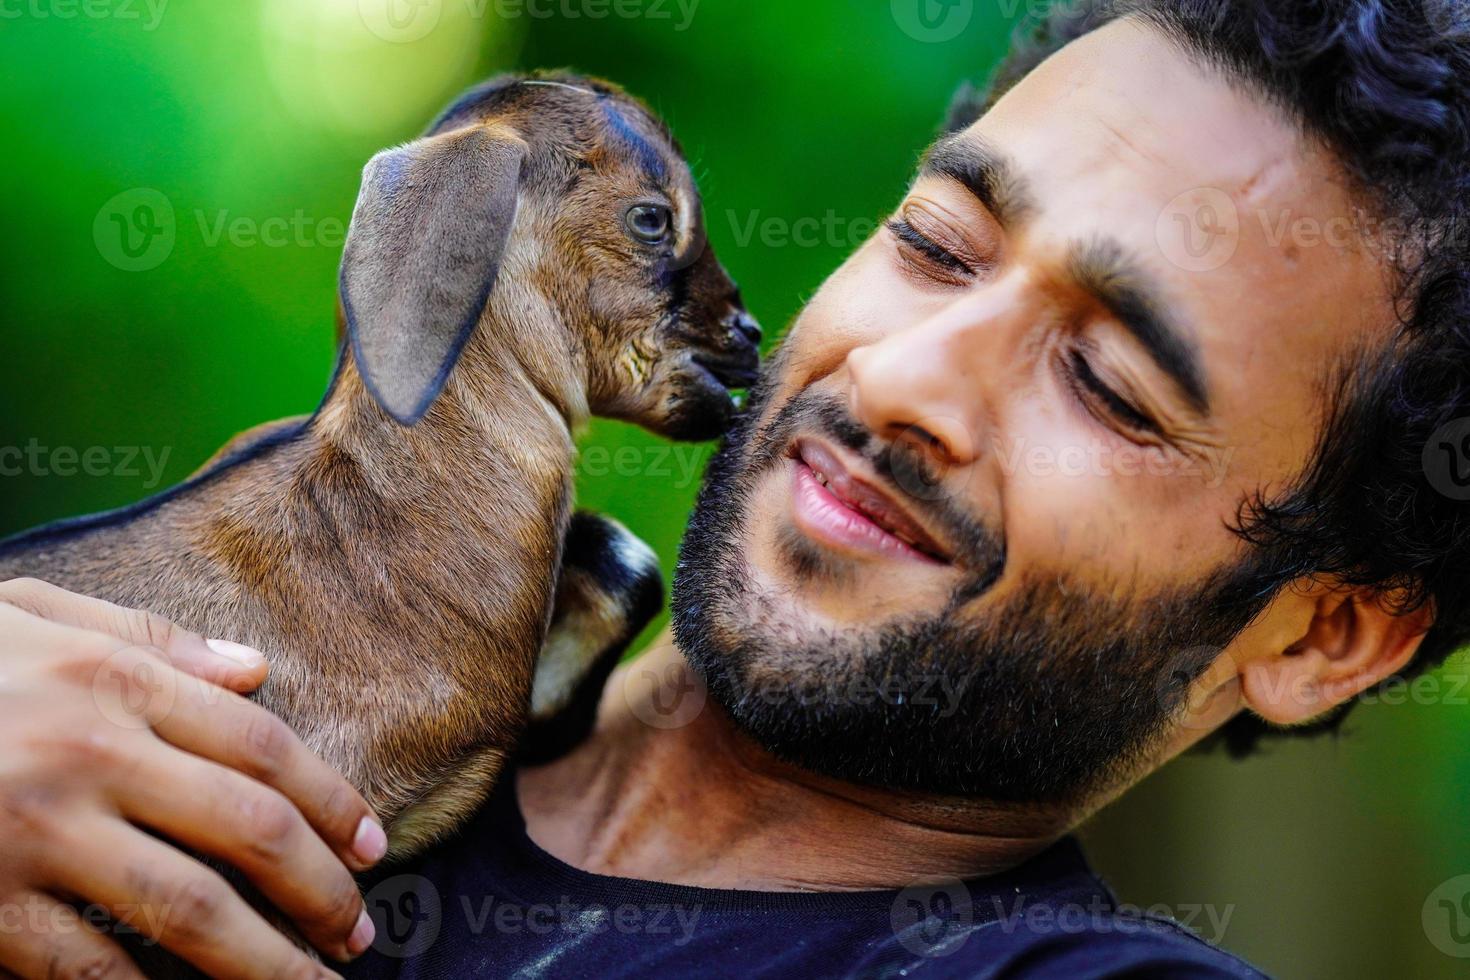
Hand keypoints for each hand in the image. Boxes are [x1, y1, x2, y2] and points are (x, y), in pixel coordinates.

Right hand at [0, 578, 386, 979]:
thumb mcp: (32, 615)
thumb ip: (149, 641)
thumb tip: (257, 670)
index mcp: (112, 680)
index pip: (263, 746)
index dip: (332, 802)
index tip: (372, 847)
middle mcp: (88, 753)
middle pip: (249, 831)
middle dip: (320, 890)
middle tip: (360, 931)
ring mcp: (32, 834)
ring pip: (189, 910)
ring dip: (266, 962)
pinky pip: (85, 967)